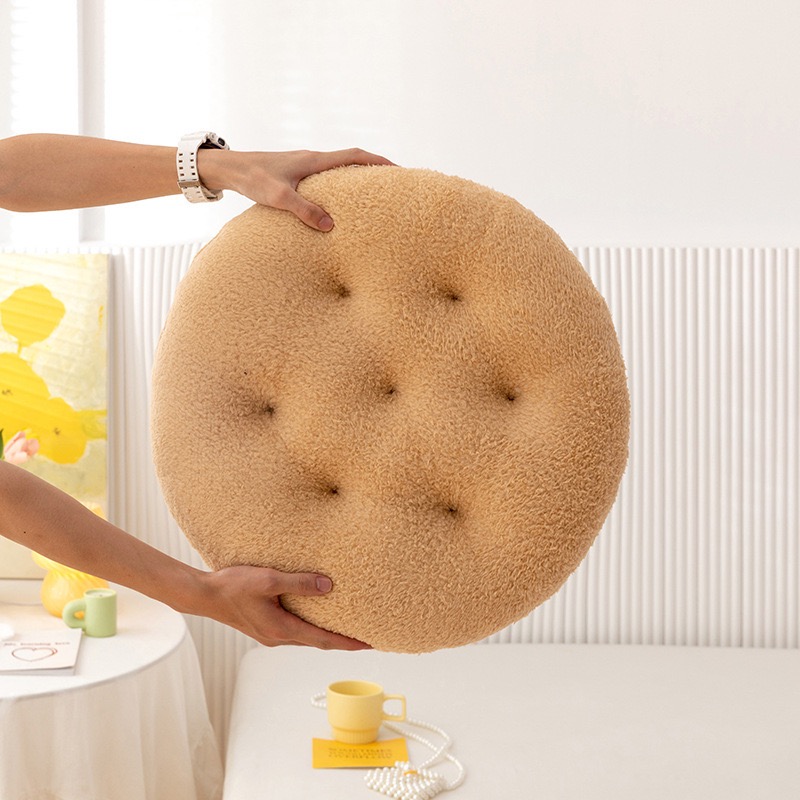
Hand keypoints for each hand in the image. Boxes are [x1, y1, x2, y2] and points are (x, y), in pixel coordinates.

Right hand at [197, 564, 370, 649]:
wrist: (204, 595)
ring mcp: (270, 635)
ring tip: (346, 628)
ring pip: (306, 637)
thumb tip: (328, 586)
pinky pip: (294, 631)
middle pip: (318, 642)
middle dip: (342, 641)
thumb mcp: (269, 579)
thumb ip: (299, 582)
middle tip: (366, 639)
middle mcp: (278, 637)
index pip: (323, 640)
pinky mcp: (264, 628)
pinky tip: (315, 617)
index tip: (369, 645)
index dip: (348, 643)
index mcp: (282, 629)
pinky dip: (311, 628)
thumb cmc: (233, 586)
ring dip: (326, 635)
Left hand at [198, 147, 394, 230]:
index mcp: (315, 160)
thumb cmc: (253, 179)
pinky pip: (328, 179)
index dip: (379, 161)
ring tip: (373, 198)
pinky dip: (341, 188)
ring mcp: (306, 167)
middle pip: (353, 161)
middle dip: (375, 171)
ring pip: (340, 170)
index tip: (399, 170)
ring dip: (358, 180)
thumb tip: (330, 226)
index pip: (356, 155)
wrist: (230, 169)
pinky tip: (341, 205)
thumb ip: (305, 210)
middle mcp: (314, 160)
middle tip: (394, 186)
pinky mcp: (298, 176)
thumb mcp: (279, 197)